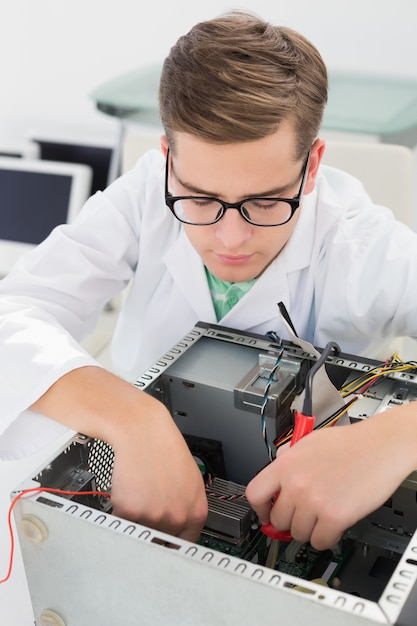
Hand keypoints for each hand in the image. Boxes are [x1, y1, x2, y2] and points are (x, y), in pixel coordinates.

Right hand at [31, 366, 207, 542]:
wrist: (141, 430)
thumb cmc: (164, 449)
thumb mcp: (190, 481)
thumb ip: (187, 509)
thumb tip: (183, 529)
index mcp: (196, 512)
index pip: (187, 543)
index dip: (174, 542)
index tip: (167, 543)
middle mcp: (177, 517)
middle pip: (162, 540)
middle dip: (154, 529)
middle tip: (148, 508)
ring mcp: (153, 516)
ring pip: (140, 531)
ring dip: (136, 518)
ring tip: (140, 491)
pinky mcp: (129, 512)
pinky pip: (122, 522)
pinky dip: (121, 510)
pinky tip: (129, 489)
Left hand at [246, 408, 416, 549]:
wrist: (380, 446)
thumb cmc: (350, 443)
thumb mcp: (309, 441)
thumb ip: (289, 457)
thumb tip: (278, 465)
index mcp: (286, 464)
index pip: (255, 493)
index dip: (259, 510)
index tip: (265, 515)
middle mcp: (296, 483)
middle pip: (278, 520)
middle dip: (289, 522)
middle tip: (301, 518)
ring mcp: (314, 501)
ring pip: (298, 534)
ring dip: (309, 530)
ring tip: (321, 518)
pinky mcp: (334, 517)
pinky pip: (320, 541)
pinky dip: (327, 538)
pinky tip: (334, 526)